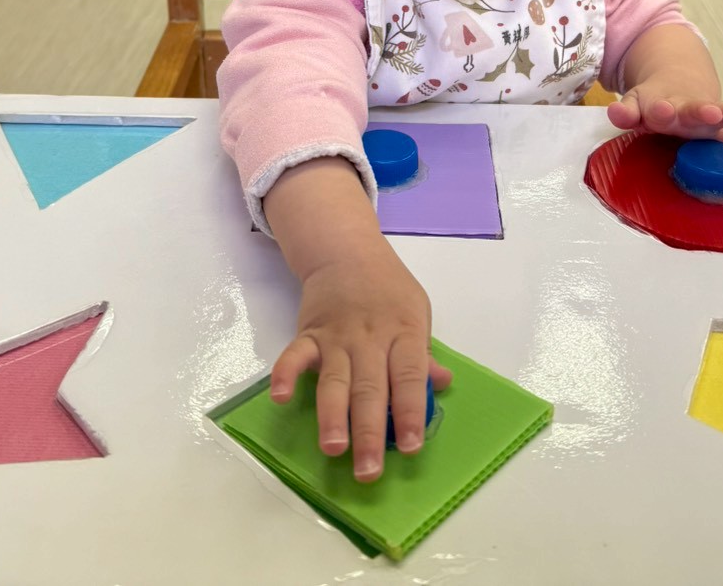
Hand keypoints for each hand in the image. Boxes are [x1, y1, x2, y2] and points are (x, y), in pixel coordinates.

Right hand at [270, 242, 452, 482]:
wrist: (347, 252)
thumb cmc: (389, 289)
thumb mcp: (417, 313)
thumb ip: (424, 354)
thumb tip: (442, 385)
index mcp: (404, 333)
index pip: (409, 377)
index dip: (411, 412)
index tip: (412, 446)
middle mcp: (371, 338)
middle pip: (370, 388)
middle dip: (370, 431)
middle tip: (369, 470)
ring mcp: (337, 336)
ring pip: (335, 380)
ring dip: (332, 416)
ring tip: (333, 448)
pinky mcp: (309, 332)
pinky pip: (295, 355)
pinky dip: (285, 374)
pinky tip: (280, 397)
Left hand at [608, 85, 722, 141]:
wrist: (679, 80)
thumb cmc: (654, 101)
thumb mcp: (636, 104)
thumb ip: (626, 111)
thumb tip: (614, 113)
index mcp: (662, 106)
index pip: (660, 109)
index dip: (660, 109)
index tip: (662, 109)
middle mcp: (688, 109)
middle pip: (696, 109)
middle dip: (702, 112)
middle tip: (710, 113)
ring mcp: (709, 115)